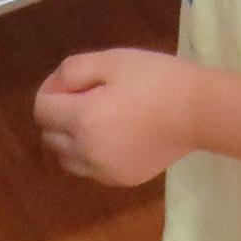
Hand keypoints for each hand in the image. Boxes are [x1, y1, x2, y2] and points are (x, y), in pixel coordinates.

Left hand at [35, 47, 199, 185]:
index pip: (41, 110)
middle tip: (85, 96)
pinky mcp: (121, 180)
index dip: (50, 90)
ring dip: (70, 139)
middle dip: (58, 115)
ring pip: (66, 158)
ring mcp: (104, 171)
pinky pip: (91, 169)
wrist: (199, 111)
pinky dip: (92, 154)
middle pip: (49, 136)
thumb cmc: (156, 79)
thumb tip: (55, 87)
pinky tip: (116, 135)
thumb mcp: (113, 60)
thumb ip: (74, 70)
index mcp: (82, 119)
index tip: (70, 81)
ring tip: (98, 119)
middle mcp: (86, 152)